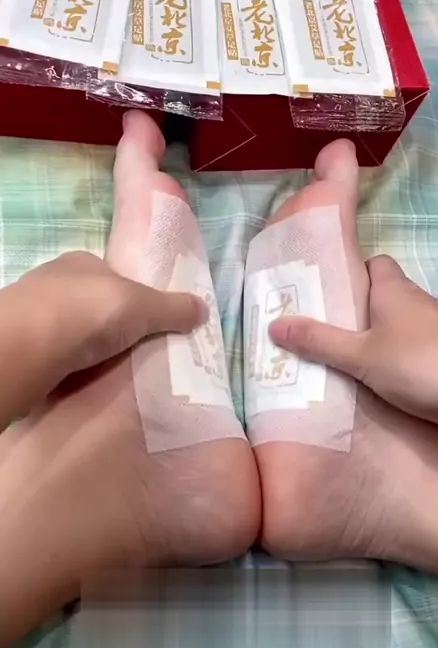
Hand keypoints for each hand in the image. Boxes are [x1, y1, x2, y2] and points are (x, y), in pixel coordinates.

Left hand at [0, 250, 206, 427]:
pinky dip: (67, 369)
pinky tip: (80, 383)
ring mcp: (33, 316)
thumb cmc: (87, 312)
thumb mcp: (143, 306)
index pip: (112, 276)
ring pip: (69, 332)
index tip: (146, 323)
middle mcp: (53, 283)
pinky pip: (53, 357)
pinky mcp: (23, 348)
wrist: (27, 347)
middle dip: (108, 327)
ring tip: (111, 373)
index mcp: (81, 263)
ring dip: (86, 351)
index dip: (131, 296)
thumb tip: (204, 308)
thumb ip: (172, 309)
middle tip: (133, 353)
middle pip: (90, 305)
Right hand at [269, 255, 437, 442]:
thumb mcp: (358, 355)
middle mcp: (417, 302)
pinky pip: (412, 350)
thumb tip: (274, 324)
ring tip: (342, 359)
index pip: (375, 264)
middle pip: (383, 296)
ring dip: (376, 339)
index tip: (328, 292)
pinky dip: (395, 360)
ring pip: (398, 325)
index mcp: (394, 289)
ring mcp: (435, 330)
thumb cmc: (416, 363)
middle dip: (357, 312)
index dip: (353, 273)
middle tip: (324, 331)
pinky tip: (377, 381)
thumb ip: (318, 341)